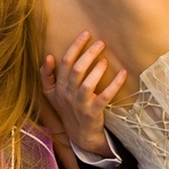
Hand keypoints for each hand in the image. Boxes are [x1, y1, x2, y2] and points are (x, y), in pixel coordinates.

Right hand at [39, 32, 125, 157]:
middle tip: (101, 42)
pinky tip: (122, 73)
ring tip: (105, 59)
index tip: (87, 33)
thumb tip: (47, 56)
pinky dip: (114, 85)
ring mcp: (80, 105)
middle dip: (88, 54)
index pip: (65, 62)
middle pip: (76, 70)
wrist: (79, 135)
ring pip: (87, 85)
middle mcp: (67, 95)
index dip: (75, 47)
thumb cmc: (67, 108)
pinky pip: (104, 98)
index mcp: (58, 87)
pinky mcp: (93, 113)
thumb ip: (46, 75)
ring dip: (97, 70)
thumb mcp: (51, 94)